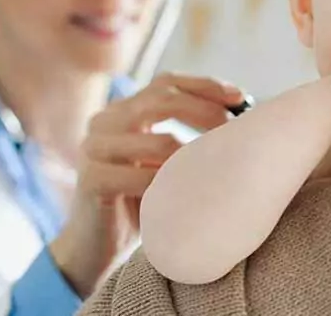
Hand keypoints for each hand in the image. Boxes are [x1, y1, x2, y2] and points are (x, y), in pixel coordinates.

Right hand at [49, 73, 244, 297]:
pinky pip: (142, 178)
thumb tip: (239, 108)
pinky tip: (183, 196)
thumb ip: (186, 132)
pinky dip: (169, 185)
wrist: (98, 247)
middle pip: (162, 100)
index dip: (204, 85)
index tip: (239, 97)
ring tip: (213, 170)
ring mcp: (93, 148)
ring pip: (158, 141)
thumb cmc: (142, 200)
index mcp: (122, 110)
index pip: (166, 82)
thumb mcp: (165, 159)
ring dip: (193, 156)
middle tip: (232, 131)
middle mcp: (104, 121)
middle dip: (206, 111)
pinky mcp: (91, 180)